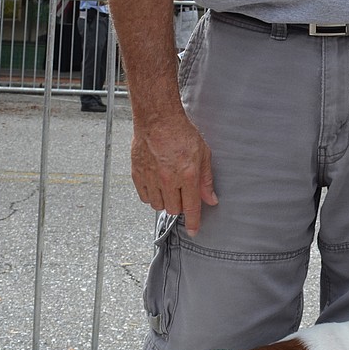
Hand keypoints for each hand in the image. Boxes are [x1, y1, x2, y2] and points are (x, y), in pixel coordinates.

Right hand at [130, 111, 217, 231]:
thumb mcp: (203, 154)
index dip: (193, 222)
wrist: (157, 119)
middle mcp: (168, 180)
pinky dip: (151, 195)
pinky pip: (145, 197)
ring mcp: (151, 178)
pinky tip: (156, 184)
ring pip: (158, 205)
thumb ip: (206, 179)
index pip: (191, 207)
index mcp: (187, 175)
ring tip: (168, 186)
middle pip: (174, 209)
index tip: (193, 230)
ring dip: (165, 201)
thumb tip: (210, 199)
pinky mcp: (138, 174)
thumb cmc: (180, 132)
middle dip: (180, 205)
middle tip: (182, 191)